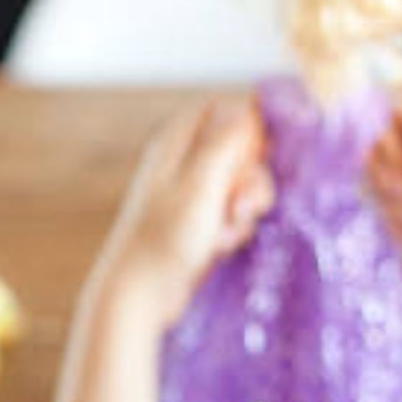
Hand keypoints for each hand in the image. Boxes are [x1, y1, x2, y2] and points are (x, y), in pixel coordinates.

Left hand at [94, 97, 275, 326]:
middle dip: (251, 178)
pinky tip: (220, 246)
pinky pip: (235, 211)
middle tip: (240, 207)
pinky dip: (235, 227)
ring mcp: (195, 192)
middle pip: (242, 148)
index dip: (249, 127)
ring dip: (246, 207)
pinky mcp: (203, 220)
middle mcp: (186, 161)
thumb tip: (251, 105)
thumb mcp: (202, 185)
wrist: (140, 295)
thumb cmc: (166, 238)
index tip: (261, 154)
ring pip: (243, 182)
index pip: (225, 109)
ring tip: (225, 233)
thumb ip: (227, 142)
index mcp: (177, 141)